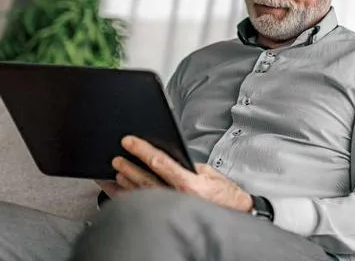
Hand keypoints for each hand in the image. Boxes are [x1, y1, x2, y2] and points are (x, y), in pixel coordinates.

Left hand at [111, 135, 252, 212]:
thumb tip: (170, 157)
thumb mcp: (210, 172)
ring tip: (117, 171)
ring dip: (126, 182)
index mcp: (188, 183)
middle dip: (129, 167)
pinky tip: (120, 191)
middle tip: (117, 158)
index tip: (129, 142)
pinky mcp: (170, 216)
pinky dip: (129, 199)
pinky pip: (144, 207)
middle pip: (146, 179)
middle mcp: (177, 197)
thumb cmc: (225, 195)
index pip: (159, 162)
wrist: (234, 214)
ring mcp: (171, 208)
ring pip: (142, 193)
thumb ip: (188, 164)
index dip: (142, 150)